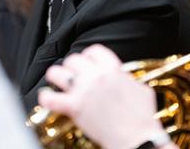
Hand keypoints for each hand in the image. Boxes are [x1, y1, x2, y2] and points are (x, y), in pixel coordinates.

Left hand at [38, 44, 173, 148]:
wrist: (138, 140)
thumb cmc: (143, 118)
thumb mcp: (140, 89)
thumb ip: (127, 78)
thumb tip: (123, 78)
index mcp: (112, 68)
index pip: (93, 50)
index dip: (89, 55)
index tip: (88, 61)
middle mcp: (95, 75)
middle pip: (74, 59)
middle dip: (73, 66)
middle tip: (74, 74)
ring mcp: (83, 90)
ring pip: (58, 72)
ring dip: (56, 76)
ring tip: (57, 81)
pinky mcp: (75, 108)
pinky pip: (50, 98)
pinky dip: (46, 98)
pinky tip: (46, 97)